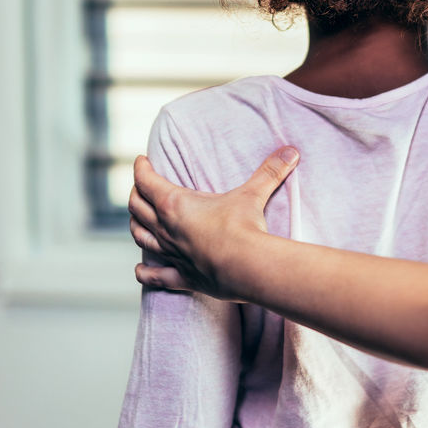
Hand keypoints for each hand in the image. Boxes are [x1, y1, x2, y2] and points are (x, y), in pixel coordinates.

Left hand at [129, 147, 299, 299]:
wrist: (246, 266)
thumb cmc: (244, 227)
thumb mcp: (254, 193)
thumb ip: (270, 170)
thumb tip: (291, 150)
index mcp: (175, 204)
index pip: (146, 181)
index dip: (141, 168)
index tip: (142, 160)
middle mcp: (166, 228)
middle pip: (137, 208)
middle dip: (136, 194)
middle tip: (141, 186)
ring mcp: (171, 254)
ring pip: (141, 237)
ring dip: (136, 226)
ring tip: (138, 219)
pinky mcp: (181, 277)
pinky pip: (155, 276)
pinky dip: (145, 273)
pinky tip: (139, 270)